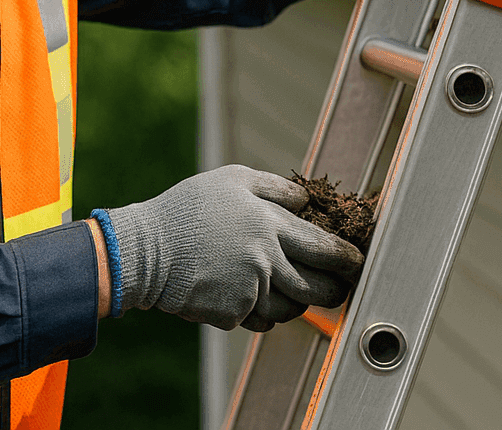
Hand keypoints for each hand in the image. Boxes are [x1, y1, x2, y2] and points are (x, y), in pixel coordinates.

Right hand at [107, 165, 363, 331]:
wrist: (145, 250)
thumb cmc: (189, 208)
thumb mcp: (232, 179)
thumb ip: (275, 187)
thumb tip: (307, 200)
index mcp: (270, 225)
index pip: (323, 247)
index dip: (346, 258)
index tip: (357, 262)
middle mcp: (265, 261)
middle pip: (316, 287)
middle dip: (334, 290)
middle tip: (340, 289)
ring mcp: (249, 291)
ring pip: (291, 309)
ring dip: (296, 303)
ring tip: (291, 291)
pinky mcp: (232, 315)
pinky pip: (260, 321)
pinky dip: (262, 314)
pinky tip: (250, 298)